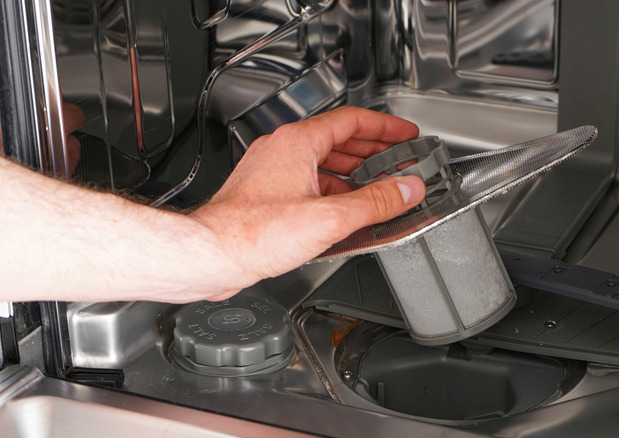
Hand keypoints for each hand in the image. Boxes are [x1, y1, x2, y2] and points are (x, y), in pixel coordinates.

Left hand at [190, 106, 425, 299]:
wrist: (212, 254)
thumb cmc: (252, 233)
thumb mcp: (329, 218)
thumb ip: (375, 203)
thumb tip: (406, 190)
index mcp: (297, 143)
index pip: (352, 120)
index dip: (385, 126)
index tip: (404, 133)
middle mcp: (282, 151)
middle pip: (338, 140)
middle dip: (373, 150)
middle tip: (398, 158)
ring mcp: (272, 172)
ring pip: (322, 163)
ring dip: (354, 173)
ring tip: (379, 185)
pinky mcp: (267, 195)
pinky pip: (308, 183)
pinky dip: (332, 191)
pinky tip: (345, 210)